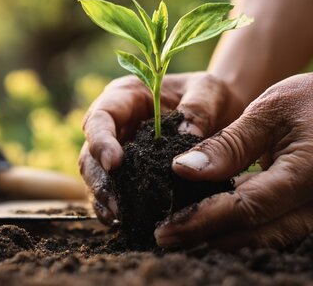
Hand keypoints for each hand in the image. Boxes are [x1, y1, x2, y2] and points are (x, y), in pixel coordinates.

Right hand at [79, 72, 245, 224]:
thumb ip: (197, 111)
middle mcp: (115, 124)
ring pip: (97, 175)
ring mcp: (119, 149)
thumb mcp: (208, 92)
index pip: (101, 117)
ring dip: (104, 197)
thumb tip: (185, 141)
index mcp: (125, 96)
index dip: (101, 141)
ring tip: (120, 217)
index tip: (115, 163)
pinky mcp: (129, 172)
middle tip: (117, 204)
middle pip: (91, 152)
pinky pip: (114, 190)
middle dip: (100, 179)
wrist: (220, 109)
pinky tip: (125, 221)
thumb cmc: (209, 94)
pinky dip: (115, 206)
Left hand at [155, 67, 312, 248]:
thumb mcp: (267, 110)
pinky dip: (246, 231)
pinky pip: (280, 232)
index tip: (165, 229)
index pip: (246, 208)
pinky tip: (216, 223)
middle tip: (165, 236)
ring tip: (183, 233)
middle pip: (255, 234)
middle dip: (206, 238)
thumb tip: (182, 170)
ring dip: (224, 239)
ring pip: (267, 240)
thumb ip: (226, 144)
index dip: (202, 221)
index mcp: (312, 170)